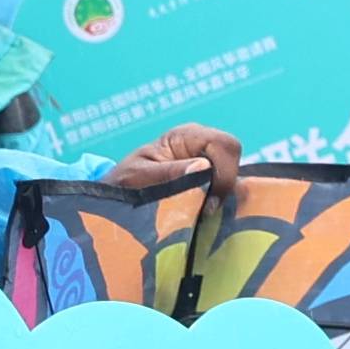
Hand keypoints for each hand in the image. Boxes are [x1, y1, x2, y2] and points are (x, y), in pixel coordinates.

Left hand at [94, 122, 241, 206]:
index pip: (223, 144)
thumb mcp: (140, 178)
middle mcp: (200, 144)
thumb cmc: (124, 182)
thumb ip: (169, 173)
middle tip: (206, 208)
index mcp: (185, 136)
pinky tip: (203, 212)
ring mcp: (206, 160)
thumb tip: (203, 168)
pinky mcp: (208, 178)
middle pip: (232, 155)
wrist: (117, 195)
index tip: (210, 201)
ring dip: (221, 194)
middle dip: (225, 183)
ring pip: (232, 172)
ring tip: (201, 212)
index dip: (224, 171)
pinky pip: (225, 185)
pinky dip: (219, 200)